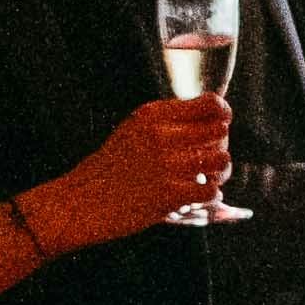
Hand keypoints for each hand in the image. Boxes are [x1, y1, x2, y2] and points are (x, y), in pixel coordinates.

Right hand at [97, 94, 231, 233]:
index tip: (222, 123)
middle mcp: (161, 135)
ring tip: (207, 178)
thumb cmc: (110, 168)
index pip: (210, 103)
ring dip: (219, 172)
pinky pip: (211, 191)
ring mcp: (166, 165)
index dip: (223, 113)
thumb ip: (166, 120)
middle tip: (210, 158)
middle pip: (220, 131)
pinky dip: (209, 196)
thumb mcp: (133, 129)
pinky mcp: (169, 195)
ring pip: (221, 160)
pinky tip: (196, 197)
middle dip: (220, 145)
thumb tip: (208, 117)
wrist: (81, 202)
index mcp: (153, 115)